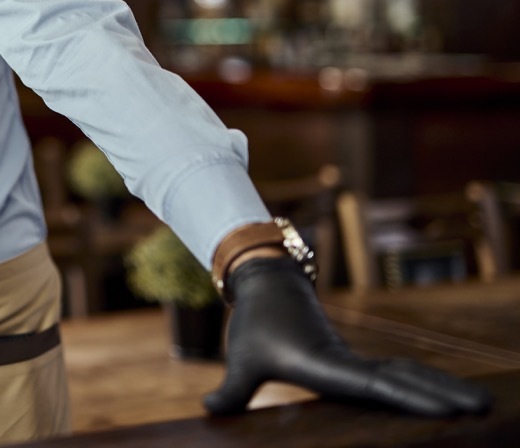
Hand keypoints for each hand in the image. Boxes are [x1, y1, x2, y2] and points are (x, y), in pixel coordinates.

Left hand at [205, 257, 491, 417]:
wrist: (265, 282)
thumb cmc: (254, 323)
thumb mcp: (241, 360)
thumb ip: (231, 391)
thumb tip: (210, 412)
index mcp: (325, 364)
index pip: (376, 386)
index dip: (411, 397)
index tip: (448, 408)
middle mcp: (345, 362)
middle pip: (402, 379)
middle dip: (441, 393)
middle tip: (484, 407)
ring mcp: (350, 359)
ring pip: (402, 373)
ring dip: (437, 386)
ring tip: (478, 402)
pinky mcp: (349, 359)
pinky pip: (391, 373)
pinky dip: (418, 382)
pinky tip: (440, 396)